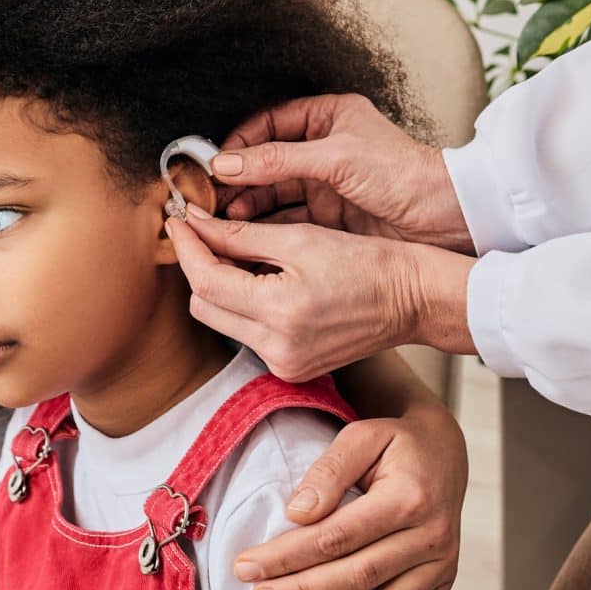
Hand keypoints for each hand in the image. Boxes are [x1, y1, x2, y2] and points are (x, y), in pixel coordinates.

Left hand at [167, 210, 475, 378]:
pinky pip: (246, 334)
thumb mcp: (300, 239)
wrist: (412, 299)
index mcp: (280, 314)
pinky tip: (255, 279)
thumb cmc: (366, 263)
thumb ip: (239, 235)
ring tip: (230, 251)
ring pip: (221, 321)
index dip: (187, 247)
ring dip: (217, 286)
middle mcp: (277, 349)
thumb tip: (194, 223)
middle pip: (204, 306)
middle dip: (198, 267)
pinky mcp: (290, 369)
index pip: (206, 281)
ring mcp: (283, 365)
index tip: (178, 220)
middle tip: (201, 231)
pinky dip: (241, 306)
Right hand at [216, 94, 473, 254]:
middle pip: (265, 161)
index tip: (216, 163)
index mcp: (328, 118)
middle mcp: (323, 149)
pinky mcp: (330, 217)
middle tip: (212, 198)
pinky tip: (247, 235)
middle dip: (238, 179)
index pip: (268, 124)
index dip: (240, 142)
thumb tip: (225, 164)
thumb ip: (277, 161)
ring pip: (273, 193)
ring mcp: (326, 184)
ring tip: (227, 219)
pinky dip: (267, 226)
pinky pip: (288, 218)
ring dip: (248, 205)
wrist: (448, 218)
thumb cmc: (403, 173)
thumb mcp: (335, 159)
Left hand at [235, 402, 466, 589]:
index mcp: (406, 497)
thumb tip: (298, 512)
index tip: (246, 566)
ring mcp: (442, 561)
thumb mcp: (361, 437)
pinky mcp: (447, 578)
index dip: (289, 554)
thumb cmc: (393, 442)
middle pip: (358, 574)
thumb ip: (329, 471)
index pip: (337, 535)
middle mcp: (429, 535)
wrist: (444, 451)